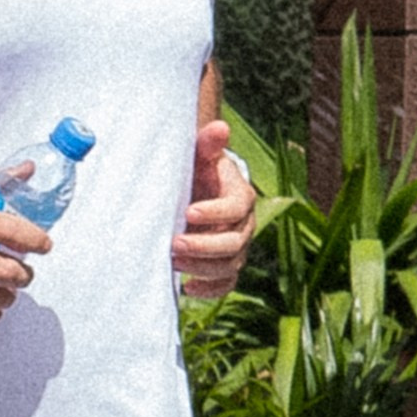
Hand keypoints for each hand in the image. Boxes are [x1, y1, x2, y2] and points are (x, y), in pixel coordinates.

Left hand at [174, 120, 255, 299]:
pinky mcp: (226, 266)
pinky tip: (187, 288)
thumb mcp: (201, 156)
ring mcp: (237, 248)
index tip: (188, 212)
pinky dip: (210, 290)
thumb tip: (219, 127)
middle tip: (174, 244)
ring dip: (202, 268)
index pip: (236, 207)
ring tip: (173, 262)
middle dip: (204, 246)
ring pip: (230, 266)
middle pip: (234, 242)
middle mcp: (244, 224)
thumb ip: (208, 144)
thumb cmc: (198, 172)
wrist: (198, 192)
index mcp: (240, 196)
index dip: (215, 212)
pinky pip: (225, 284)